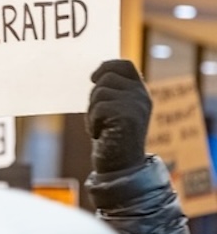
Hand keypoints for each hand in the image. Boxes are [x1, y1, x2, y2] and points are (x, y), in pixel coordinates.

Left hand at [87, 59, 151, 173]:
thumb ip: (112, 93)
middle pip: (106, 77)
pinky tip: (98, 134)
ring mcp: (136, 105)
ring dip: (92, 111)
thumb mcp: (115, 111)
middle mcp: (142, 96)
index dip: (107, 66)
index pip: (125, 65)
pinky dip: (92, 121)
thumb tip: (97, 74)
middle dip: (94, 95)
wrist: (120, 167)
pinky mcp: (127, 116)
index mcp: (140, 93)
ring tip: (100, 127)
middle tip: (98, 117)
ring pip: (100, 92)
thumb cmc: (112, 138)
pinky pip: (98, 107)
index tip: (93, 78)